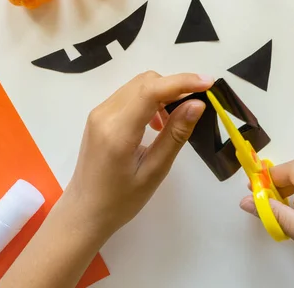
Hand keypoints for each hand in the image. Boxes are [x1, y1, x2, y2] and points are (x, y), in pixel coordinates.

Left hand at [65, 71, 212, 237]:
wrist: (84, 212)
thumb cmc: (121, 200)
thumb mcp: (155, 171)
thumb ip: (175, 134)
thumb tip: (197, 104)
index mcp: (117, 131)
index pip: (151, 90)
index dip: (182, 82)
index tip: (209, 84)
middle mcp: (105, 114)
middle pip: (146, 82)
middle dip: (175, 87)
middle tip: (194, 108)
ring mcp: (99, 112)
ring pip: (138, 85)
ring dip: (162, 93)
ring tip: (173, 122)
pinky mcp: (99, 116)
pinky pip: (130, 95)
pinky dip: (149, 100)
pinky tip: (156, 124)